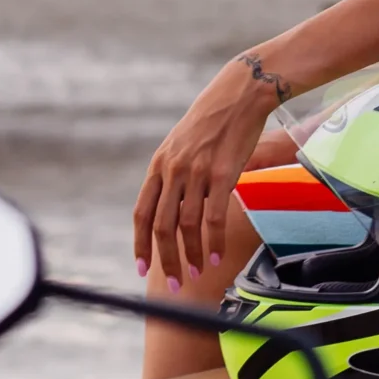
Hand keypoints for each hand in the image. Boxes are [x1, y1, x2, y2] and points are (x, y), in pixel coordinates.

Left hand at [134, 57, 287, 286]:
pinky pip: (214, 217)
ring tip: (197, 273)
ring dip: (192, 255)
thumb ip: (172, 175)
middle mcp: (173, 171)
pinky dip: (214, 241)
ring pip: (187, 226)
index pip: (141, 213)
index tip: (142, 268)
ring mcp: (196, 173)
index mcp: (158, 166)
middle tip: (175, 283)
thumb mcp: (180, 146)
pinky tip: (218, 256)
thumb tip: (171, 207)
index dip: (140, 244)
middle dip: (166, 259)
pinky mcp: (222, 174)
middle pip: (162, 226)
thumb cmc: (212, 122)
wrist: (238, 95)